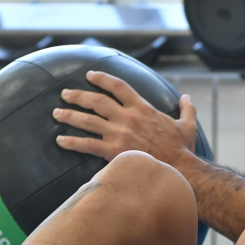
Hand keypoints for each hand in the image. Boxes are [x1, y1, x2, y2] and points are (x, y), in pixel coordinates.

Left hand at [52, 71, 197, 165]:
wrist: (179, 169)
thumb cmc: (182, 149)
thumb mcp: (188, 125)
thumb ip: (187, 108)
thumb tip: (187, 97)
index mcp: (143, 108)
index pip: (118, 86)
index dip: (102, 78)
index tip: (90, 75)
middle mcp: (127, 118)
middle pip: (97, 101)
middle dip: (78, 95)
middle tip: (65, 94)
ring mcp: (119, 134)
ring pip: (88, 121)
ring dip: (70, 115)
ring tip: (57, 112)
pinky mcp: (114, 151)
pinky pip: (88, 145)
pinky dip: (72, 142)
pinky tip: (60, 140)